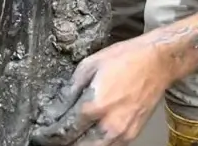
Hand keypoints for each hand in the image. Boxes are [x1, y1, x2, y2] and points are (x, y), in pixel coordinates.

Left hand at [31, 34, 174, 145]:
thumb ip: (69, 92)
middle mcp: (109, 124)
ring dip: (78, 145)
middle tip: (51, 139)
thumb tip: (52, 110)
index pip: (63, 131)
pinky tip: (87, 136)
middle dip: (61, 144)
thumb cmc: (125, 59)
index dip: (47, 135)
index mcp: (94, 105)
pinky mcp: (132, 135)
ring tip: (68, 138)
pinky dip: (95, 144)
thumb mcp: (88, 67)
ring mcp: (122, 133)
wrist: (158, 62)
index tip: (39, 135)